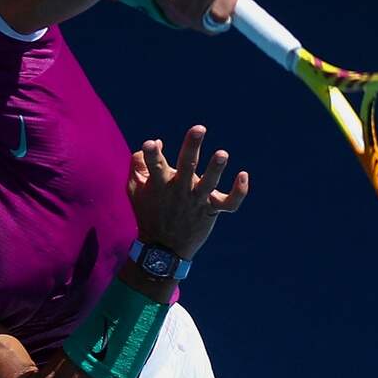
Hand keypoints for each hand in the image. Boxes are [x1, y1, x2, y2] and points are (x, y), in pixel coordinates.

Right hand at [127, 125, 248, 260]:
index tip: (151, 144)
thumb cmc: (147, 212)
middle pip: (187, 166)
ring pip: (209, 184)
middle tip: (199, 128)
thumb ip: (139, 163)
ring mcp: (197, 201)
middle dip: (192, 146)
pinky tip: (243, 174)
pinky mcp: (211, 211)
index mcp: (159, 183)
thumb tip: (158, 141)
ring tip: (222, 154)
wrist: (162, 249)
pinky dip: (239, 191)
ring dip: (216, 169)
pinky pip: (229, 203)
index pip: (154, 165)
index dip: (151, 154)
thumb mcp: (134, 189)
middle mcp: (179, 190)